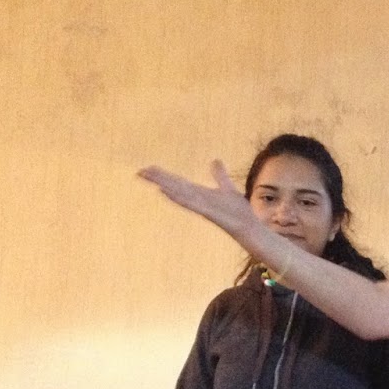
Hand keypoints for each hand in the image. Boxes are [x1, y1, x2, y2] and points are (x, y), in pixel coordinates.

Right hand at [139, 161, 263, 246]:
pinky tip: (166, 192)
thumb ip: (220, 175)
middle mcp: (197, 200)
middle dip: (158, 179)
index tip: (147, 168)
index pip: (178, 181)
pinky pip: (191, 204)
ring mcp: (201, 207)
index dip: (163, 175)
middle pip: (174, 186)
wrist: (249, 228)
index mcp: (200, 193)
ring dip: (164, 185)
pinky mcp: (208, 213)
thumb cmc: (238, 212)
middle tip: (139, 171)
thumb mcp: (228, 188)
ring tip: (149, 178)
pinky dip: (178, 198)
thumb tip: (215, 160)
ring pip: (179, 194)